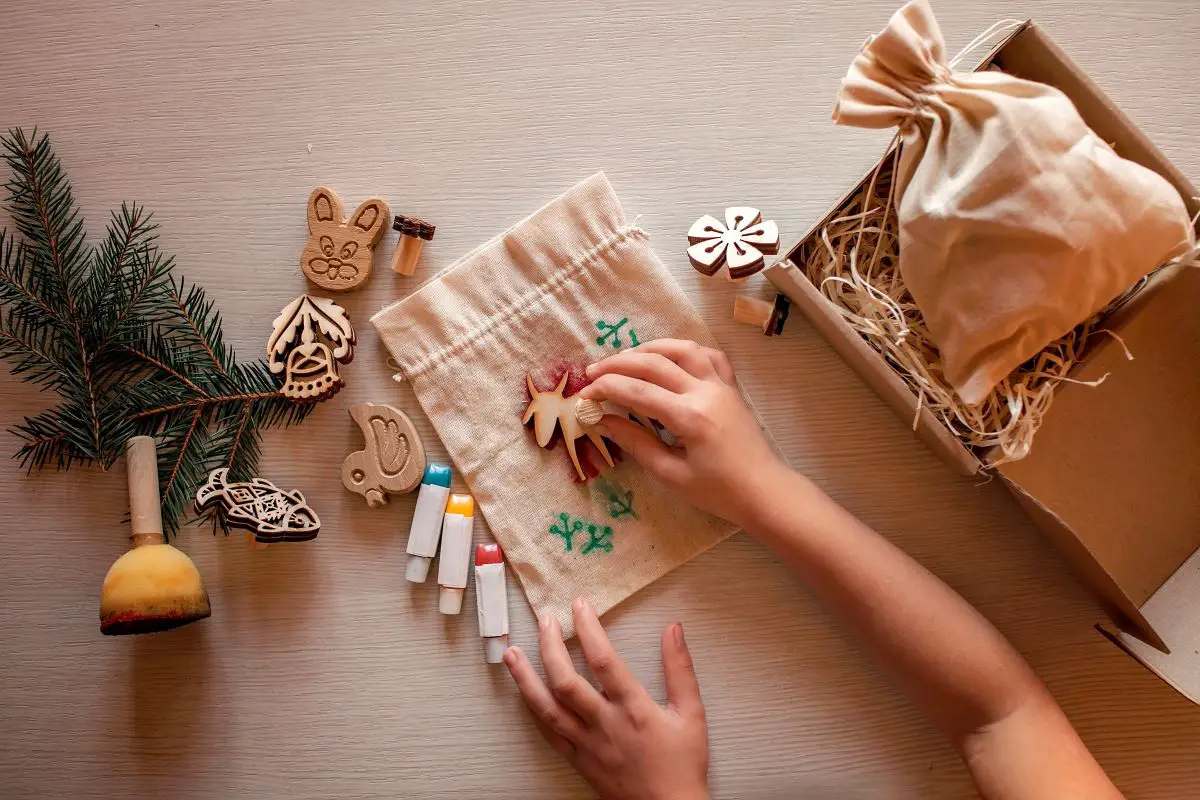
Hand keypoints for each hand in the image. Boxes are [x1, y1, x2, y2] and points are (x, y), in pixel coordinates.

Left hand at [503, 597, 709, 799]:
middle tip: (544, 620)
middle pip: (566, 681)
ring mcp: (587, 744)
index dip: (589, 628)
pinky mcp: (578, 760)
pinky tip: (524, 693)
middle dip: (550, 646)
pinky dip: (533, 711)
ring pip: (547, 708)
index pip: (604, 660)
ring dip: (526, 679)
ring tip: (512, 653)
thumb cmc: (682, 764)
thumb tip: (673, 630)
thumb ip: (680, 668)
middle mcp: (605, 724)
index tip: (580, 605)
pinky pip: (549, 734)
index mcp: (634, 708)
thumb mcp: (692, 713)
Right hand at [581, 339, 787, 528]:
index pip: (638, 392)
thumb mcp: (672, 475)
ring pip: (682, 349)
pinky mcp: (731, 386)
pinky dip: (684, 350)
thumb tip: (603, 421)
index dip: (606, 389)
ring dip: (649, 348)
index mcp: (691, 417)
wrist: (764, 491)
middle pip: (655, 363)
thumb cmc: (719, 491)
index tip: (584, 395)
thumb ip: (637, 444)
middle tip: (592, 372)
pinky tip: (669, 357)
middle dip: (618, 364)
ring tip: (625, 358)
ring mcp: (722, 385)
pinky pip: (708, 355)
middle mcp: (706, 392)